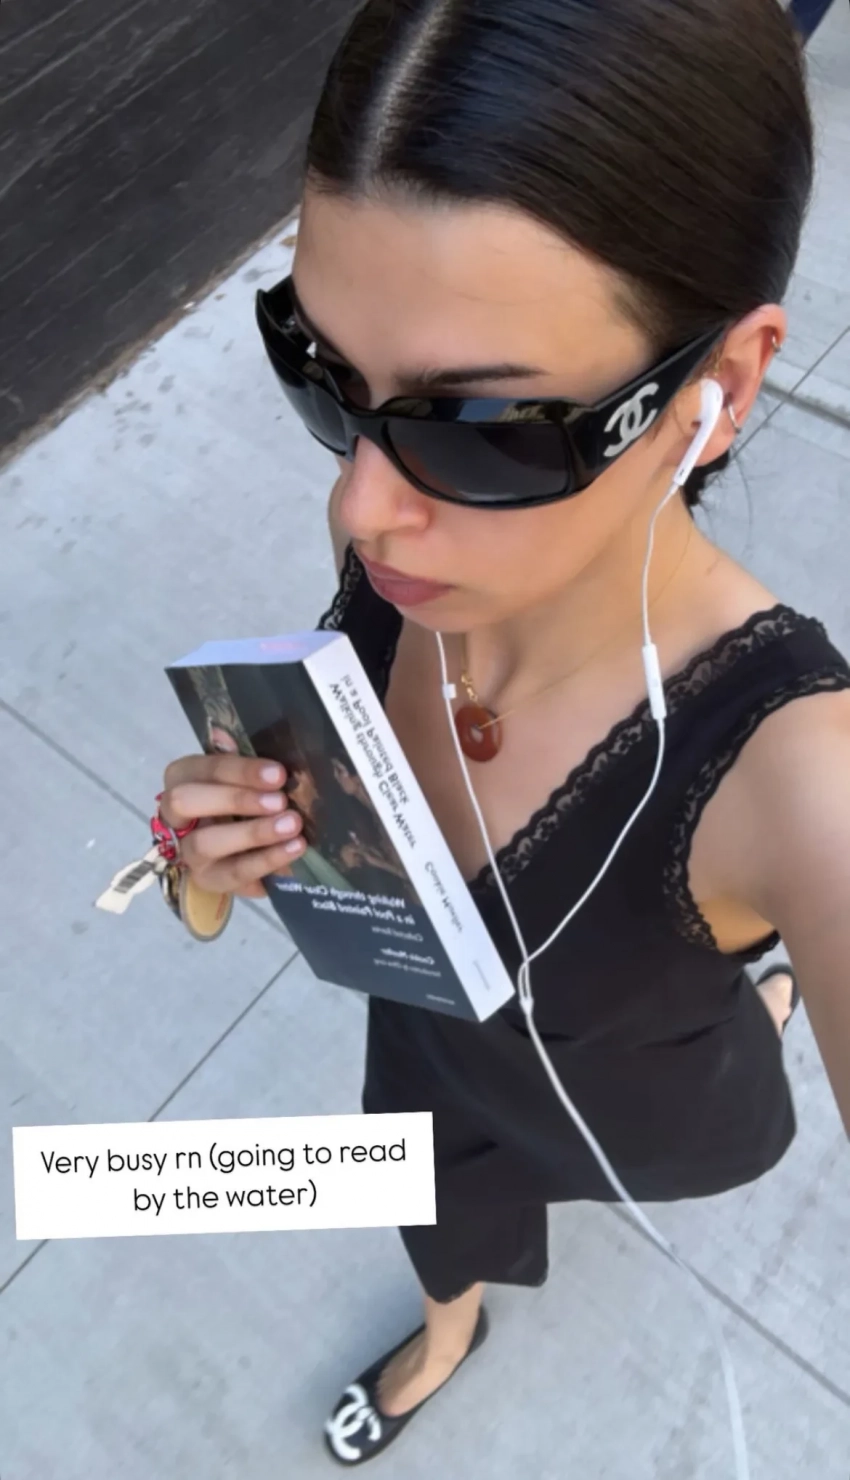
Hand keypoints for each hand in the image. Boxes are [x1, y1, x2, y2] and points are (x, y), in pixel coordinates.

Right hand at [159, 754, 305, 898]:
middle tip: (280, 801)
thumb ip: (238, 758)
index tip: (278, 773)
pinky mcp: (207, 880)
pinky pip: (233, 873)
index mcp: (182, 778)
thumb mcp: (240, 777)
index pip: (203, 769)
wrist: (234, 851)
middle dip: (235, 799)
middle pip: (187, 802)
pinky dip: (266, 861)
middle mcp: (174, 815)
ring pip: (206, 843)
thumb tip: (227, 734)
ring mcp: (187, 852)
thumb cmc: (239, 801)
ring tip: (292, 826)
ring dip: (253, 833)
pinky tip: (294, 849)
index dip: (239, 771)